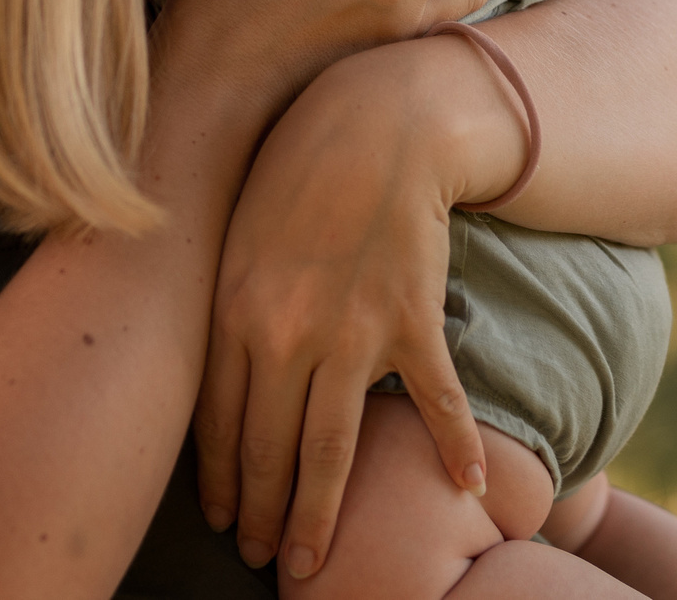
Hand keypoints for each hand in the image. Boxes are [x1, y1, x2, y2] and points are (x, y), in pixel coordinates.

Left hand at [193, 36, 530, 579]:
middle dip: (262, 513)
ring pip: (331, 447)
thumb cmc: (298, 162)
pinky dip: (455, 445)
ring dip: (319, 511)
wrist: (379, 120)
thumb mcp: (237, 229)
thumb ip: (225, 299)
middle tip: (263, 558)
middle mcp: (285, 335)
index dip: (221, 480)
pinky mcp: (410, 320)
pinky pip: (434, 401)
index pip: (219, 424)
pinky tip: (470, 486)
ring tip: (312, 561)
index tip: (222, 519)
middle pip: (269, 449)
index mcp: (234, 312)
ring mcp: (350, 333)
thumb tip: (206, 358)